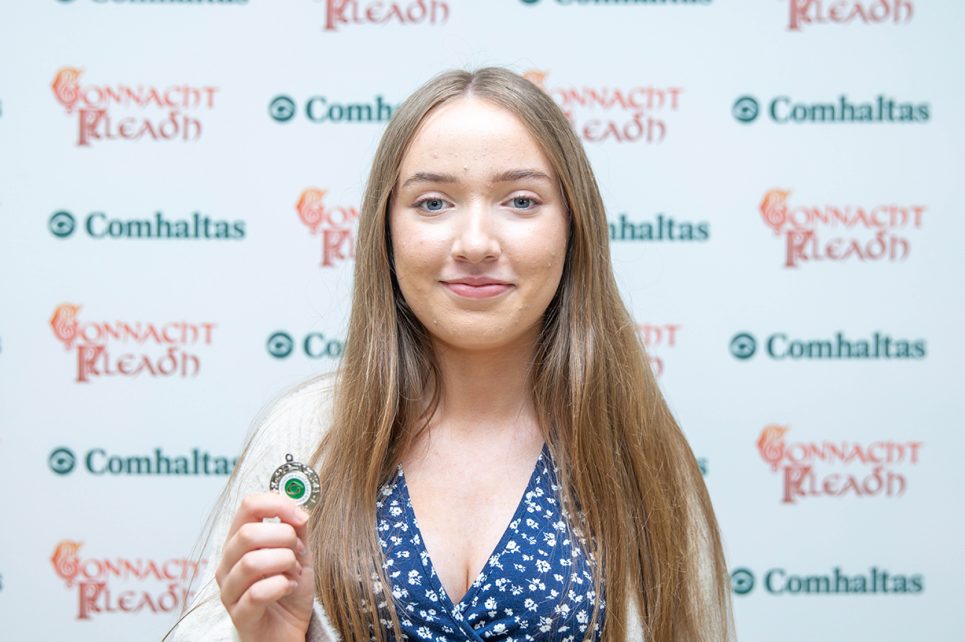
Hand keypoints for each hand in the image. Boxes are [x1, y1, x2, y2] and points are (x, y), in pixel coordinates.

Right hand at [216, 493, 313, 641]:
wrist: (287, 633)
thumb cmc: (288, 592)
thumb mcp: (298, 554)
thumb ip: (296, 529)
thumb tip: (299, 504)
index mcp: (239, 542)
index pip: (248, 506)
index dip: (277, 504)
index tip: (300, 516)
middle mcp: (228, 564)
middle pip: (248, 534)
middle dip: (284, 538)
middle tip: (298, 552)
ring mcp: (229, 591)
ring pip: (251, 562)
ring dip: (284, 563)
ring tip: (294, 572)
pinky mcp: (239, 615)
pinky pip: (258, 593)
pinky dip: (281, 586)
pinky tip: (289, 588)